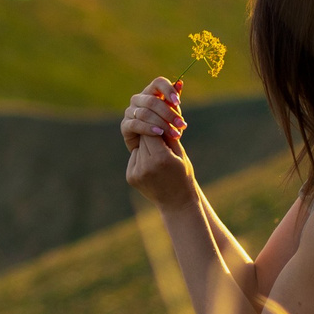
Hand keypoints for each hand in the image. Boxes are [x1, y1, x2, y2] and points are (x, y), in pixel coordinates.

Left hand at [121, 77, 195, 204]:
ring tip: (158, 152)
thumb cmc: (183, 174)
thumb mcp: (180, 153)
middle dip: (151, 130)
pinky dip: (142, 155)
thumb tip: (164, 110)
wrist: (177, 202)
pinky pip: (135, 157)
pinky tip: (152, 164)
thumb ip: (170, 133)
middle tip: (159, 128)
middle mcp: (146, 166)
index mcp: (161, 159)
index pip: (153, 130)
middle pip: (144, 136)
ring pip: (139, 145)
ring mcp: (136, 172)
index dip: (158, 123)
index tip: (162, 118)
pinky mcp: (131, 176)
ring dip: (146, 142)